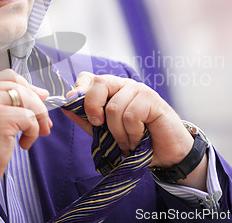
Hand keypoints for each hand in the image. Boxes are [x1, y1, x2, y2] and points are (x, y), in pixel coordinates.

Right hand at [0, 69, 51, 190]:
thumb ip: (9, 104)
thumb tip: (42, 94)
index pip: (8, 76)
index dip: (27, 87)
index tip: (38, 100)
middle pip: (21, 86)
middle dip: (38, 104)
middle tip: (44, 124)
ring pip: (28, 100)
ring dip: (38, 119)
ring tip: (33, 136)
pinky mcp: (0, 119)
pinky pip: (30, 118)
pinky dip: (32, 133)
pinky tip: (23, 144)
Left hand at [64, 72, 206, 189]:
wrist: (166, 154)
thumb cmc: (135, 141)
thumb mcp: (105, 132)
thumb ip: (86, 119)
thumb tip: (65, 106)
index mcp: (111, 90)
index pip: (89, 78)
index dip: (79, 90)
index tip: (76, 108)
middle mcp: (124, 85)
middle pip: (99, 83)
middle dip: (92, 107)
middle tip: (98, 126)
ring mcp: (139, 90)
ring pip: (114, 107)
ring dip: (117, 133)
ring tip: (126, 143)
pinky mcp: (153, 99)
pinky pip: (131, 115)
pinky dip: (131, 134)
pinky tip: (138, 140)